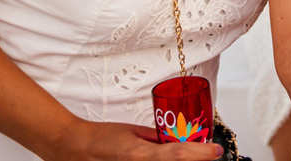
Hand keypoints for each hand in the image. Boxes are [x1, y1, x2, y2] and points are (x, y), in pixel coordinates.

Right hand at [51, 120, 222, 160]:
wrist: (75, 149)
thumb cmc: (102, 138)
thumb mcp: (134, 133)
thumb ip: (158, 139)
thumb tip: (179, 141)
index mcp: (140, 155)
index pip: (178, 155)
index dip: (201, 154)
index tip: (216, 151)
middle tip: (204, 155)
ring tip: (188, 157)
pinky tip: (162, 160)